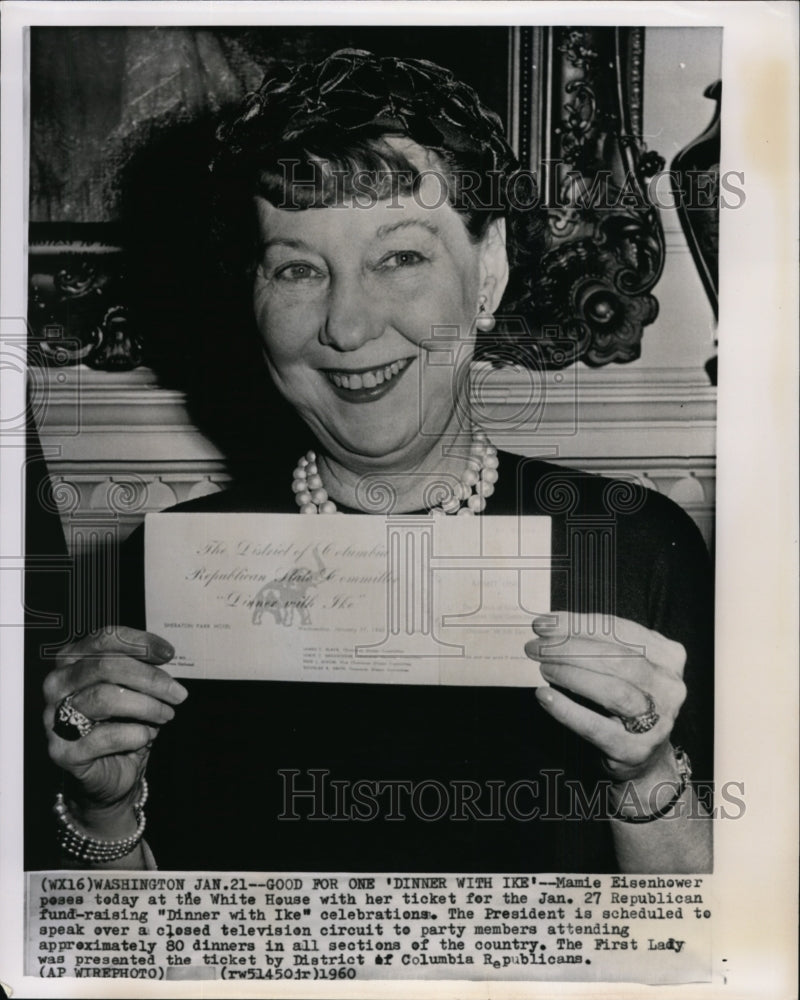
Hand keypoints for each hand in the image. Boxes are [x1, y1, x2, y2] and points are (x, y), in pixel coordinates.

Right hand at [44, 627, 186, 819]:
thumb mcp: (134, 689)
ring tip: (166, 715)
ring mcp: (54, 717)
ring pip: (105, 698)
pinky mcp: (62, 750)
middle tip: (178, 693)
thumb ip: (141, 668)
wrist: (111, 771)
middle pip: (105, 666)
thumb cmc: (121, 721)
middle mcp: (57, 685)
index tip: (168, 654)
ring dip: (146, 706)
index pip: (104, 639)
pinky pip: (105, 736)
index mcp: (72, 660)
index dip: (139, 643)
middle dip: (149, 678)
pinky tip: (146, 736)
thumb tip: (163, 655)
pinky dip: (135, 734)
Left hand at [525, 614, 686, 782]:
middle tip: (537, 647)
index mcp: (667, 656)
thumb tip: (551, 627)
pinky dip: (567, 710)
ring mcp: (657, 721)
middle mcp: (668, 687)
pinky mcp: (635, 750)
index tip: (545, 623)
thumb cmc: (627, 699)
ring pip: (613, 691)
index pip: (619, 631)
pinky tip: (545, 697)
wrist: (646, 754)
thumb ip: (596, 644)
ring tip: (543, 668)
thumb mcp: (622, 666)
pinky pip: (595, 726)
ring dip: (571, 675)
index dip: (578, 624)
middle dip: (571, 649)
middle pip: (616, 659)